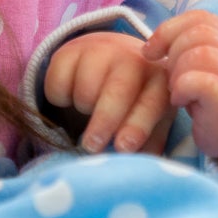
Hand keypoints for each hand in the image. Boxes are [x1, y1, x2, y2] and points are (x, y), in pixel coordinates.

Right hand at [44, 30, 174, 153]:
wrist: (110, 58)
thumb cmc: (135, 101)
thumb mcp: (151, 120)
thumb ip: (151, 143)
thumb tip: (144, 168)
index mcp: (158, 81)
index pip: (151, 103)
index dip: (138, 125)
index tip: (124, 147)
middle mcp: (133, 60)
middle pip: (118, 91)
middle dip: (105, 121)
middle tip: (92, 146)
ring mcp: (101, 51)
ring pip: (85, 90)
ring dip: (82, 108)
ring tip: (89, 110)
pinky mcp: (71, 50)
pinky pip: (59, 82)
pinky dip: (60, 96)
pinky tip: (71, 94)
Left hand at [140, 9, 217, 159]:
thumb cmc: (213, 104)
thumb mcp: (202, 69)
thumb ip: (189, 48)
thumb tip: (157, 40)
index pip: (201, 18)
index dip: (171, 28)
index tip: (152, 51)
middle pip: (201, 30)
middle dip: (174, 50)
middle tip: (170, 77)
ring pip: (202, 52)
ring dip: (178, 70)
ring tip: (177, 91)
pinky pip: (203, 81)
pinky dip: (184, 87)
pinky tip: (181, 101)